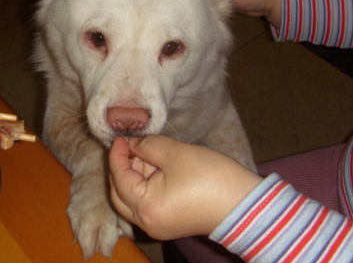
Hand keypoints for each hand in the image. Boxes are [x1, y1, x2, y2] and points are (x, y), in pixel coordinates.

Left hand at [109, 135, 262, 239]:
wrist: (246, 204)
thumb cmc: (212, 178)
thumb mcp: (175, 153)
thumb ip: (147, 146)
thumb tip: (131, 144)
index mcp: (145, 207)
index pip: (119, 177)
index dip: (118, 154)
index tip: (121, 137)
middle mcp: (147, 222)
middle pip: (120, 192)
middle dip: (123, 167)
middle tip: (130, 146)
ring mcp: (158, 225)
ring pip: (133, 199)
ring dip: (135, 176)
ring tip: (148, 154)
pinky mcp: (170, 223)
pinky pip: (147, 204)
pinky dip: (146, 185)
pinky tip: (157, 168)